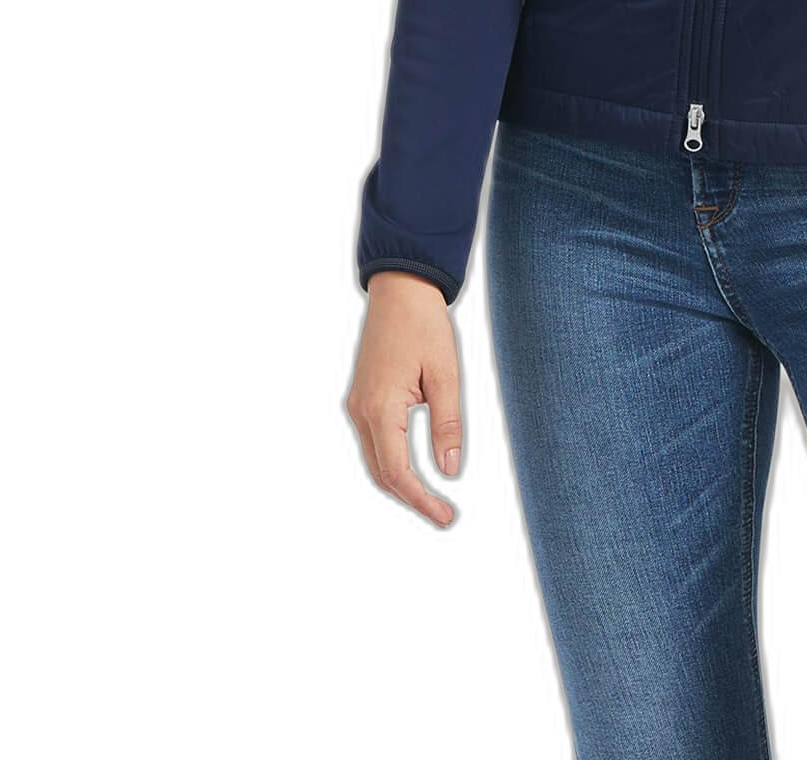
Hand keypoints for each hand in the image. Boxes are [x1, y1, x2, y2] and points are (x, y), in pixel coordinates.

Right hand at [346, 270, 462, 526]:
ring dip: (400, 481)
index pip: (397, 472)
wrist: (399, 289)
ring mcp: (357, 404)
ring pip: (375, 459)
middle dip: (411, 498)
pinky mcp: (362, 396)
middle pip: (381, 473)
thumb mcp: (445, 375)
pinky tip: (414, 467)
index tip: (446, 516)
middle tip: (444, 514)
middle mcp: (361, 411)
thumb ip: (448, 425)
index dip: (421, 500)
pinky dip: (392, 460)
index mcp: (381, 409)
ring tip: (432, 497)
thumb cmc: (424, 326)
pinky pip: (374, 441)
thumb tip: (450, 469)